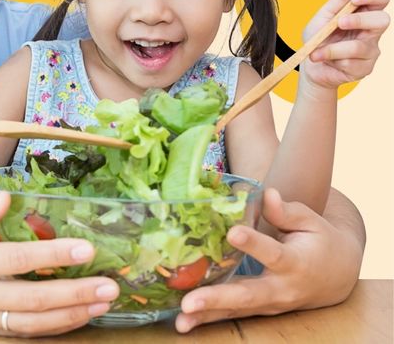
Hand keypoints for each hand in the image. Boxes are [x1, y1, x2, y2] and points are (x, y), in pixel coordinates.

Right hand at [0, 192, 119, 336]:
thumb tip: (7, 199)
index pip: (14, 260)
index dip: (52, 256)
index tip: (86, 249)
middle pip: (29, 300)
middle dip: (73, 294)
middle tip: (109, 286)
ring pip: (29, 324)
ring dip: (70, 316)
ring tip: (102, 304)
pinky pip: (20, 332)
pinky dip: (51, 327)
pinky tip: (78, 316)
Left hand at [175, 189, 361, 332]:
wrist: (335, 277)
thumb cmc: (318, 241)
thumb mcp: (310, 222)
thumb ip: (287, 211)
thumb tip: (268, 194)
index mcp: (295, 263)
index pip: (273, 253)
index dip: (254, 243)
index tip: (233, 233)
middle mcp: (280, 288)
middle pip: (248, 295)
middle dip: (217, 299)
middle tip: (189, 302)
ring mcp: (268, 304)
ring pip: (236, 311)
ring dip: (206, 316)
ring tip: (181, 320)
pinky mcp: (258, 310)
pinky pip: (231, 315)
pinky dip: (207, 319)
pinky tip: (184, 322)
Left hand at [302, 0, 389, 89]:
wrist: (309, 68)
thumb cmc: (318, 39)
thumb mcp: (323, 17)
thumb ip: (338, 0)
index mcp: (364, 14)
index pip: (381, 0)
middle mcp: (372, 31)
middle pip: (382, 21)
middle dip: (360, 20)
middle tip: (339, 22)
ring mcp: (370, 51)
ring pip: (359, 46)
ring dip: (334, 48)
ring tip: (316, 52)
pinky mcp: (364, 68)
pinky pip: (351, 62)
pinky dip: (332, 60)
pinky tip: (325, 61)